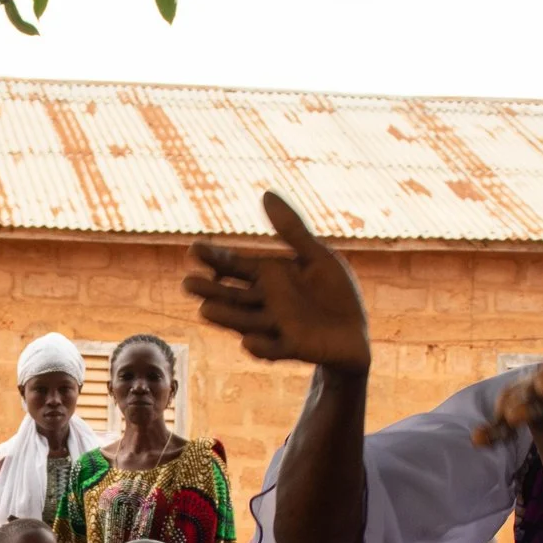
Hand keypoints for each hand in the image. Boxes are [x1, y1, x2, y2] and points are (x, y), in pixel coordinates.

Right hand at [185, 192, 372, 368]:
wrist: (354, 333)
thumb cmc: (334, 293)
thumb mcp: (316, 255)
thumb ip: (291, 229)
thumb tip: (265, 193)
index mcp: (266, 277)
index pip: (233, 266)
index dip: (214, 258)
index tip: (194, 250)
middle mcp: (263, 302)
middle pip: (231, 296)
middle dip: (210, 291)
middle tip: (187, 284)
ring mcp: (275, 327)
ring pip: (245, 322)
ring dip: (226, 318)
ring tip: (204, 311)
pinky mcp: (292, 348)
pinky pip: (274, 349)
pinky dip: (261, 347)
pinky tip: (248, 342)